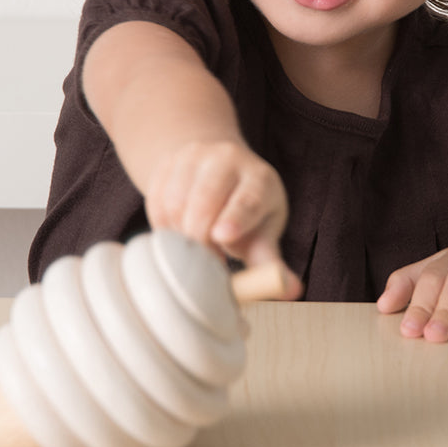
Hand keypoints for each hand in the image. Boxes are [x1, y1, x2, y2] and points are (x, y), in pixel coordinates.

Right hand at [144, 140, 292, 273]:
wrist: (218, 169)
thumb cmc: (246, 210)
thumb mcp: (262, 231)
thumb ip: (269, 261)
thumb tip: (291, 291)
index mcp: (260, 178)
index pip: (249, 198)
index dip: (236, 217)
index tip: (223, 237)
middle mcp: (228, 158)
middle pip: (206, 199)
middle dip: (200, 238)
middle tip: (204, 263)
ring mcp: (196, 156)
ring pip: (176, 202)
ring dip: (179, 234)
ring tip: (193, 246)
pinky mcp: (169, 161)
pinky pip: (156, 200)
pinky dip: (163, 225)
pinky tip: (177, 231)